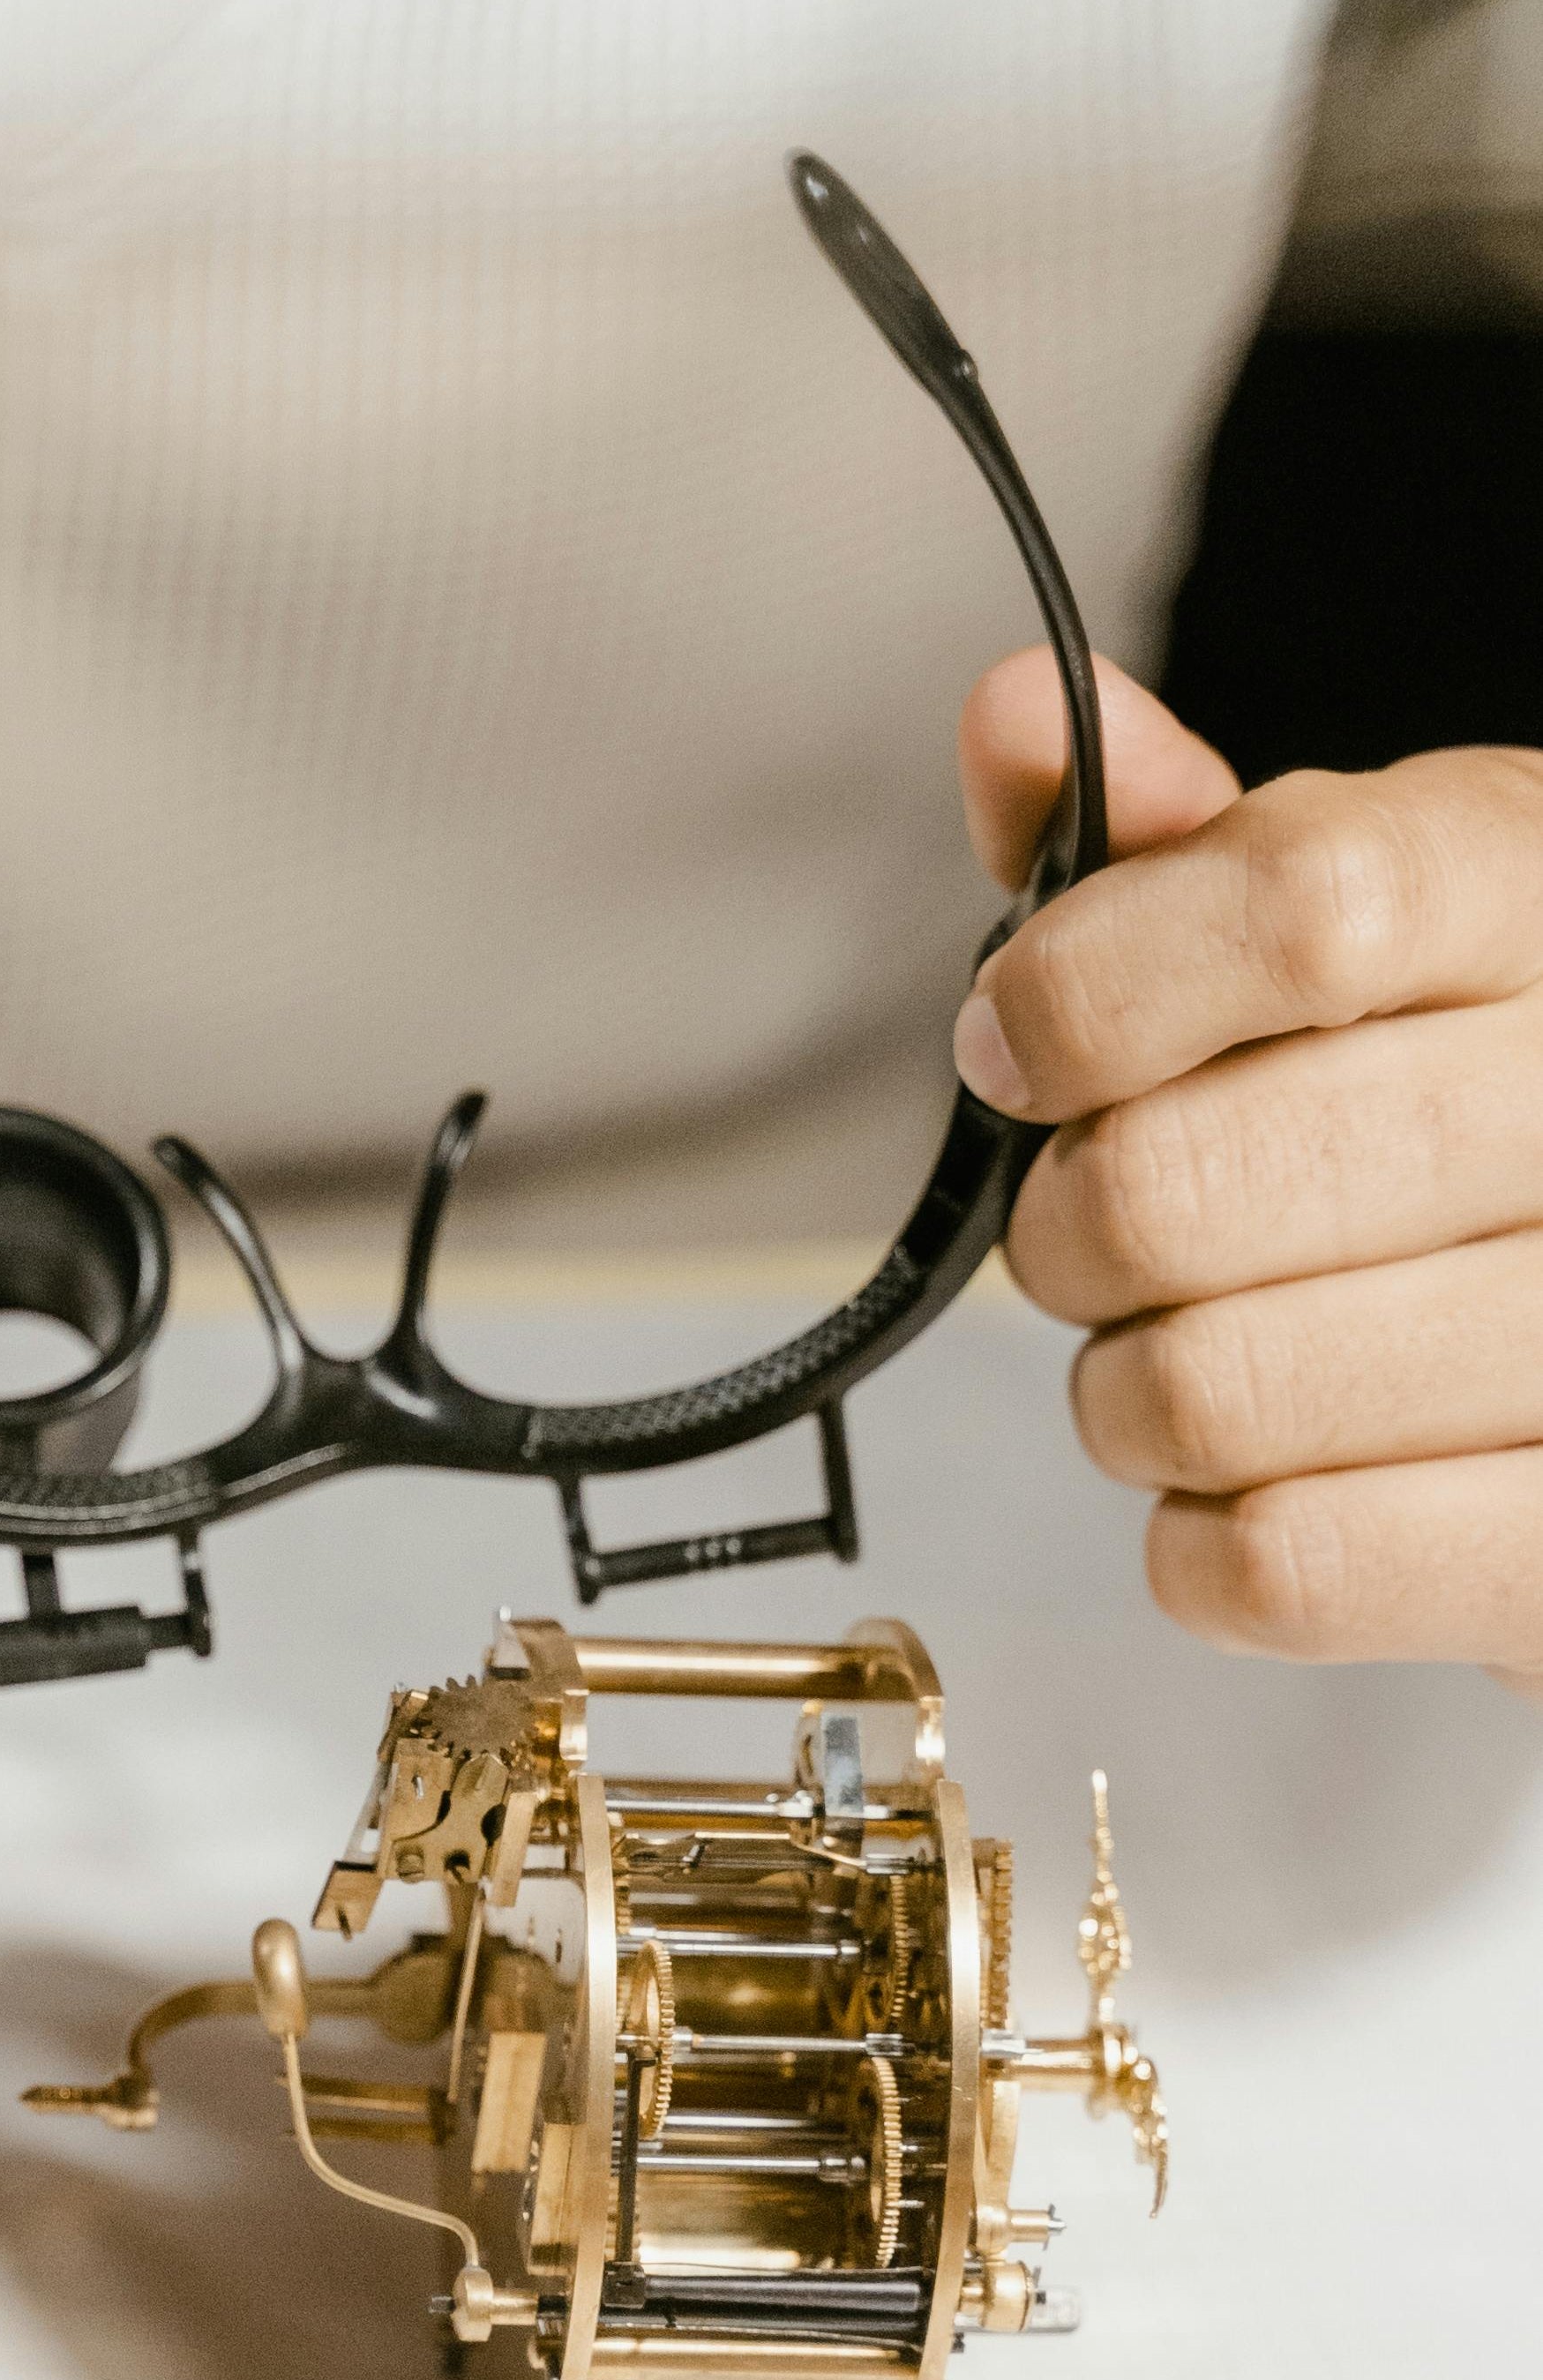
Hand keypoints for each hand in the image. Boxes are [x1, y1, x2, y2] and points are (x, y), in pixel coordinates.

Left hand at [954, 651, 1542, 1684]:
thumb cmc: (1461, 1112)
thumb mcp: (1352, 928)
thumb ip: (1174, 846)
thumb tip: (1015, 717)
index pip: (1303, 906)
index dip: (1085, 994)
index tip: (1016, 1045)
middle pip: (1184, 1188)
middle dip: (1073, 1233)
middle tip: (1110, 1236)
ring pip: (1203, 1393)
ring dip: (1133, 1398)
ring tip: (1214, 1351)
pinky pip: (1273, 1565)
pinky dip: (1207, 1542)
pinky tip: (1278, 1475)